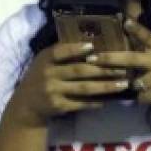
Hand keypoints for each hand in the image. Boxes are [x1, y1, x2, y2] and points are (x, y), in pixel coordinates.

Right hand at [9, 42, 130, 126]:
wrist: (26, 103)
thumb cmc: (41, 76)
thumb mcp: (45, 62)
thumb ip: (62, 54)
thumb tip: (92, 44)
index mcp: (45, 59)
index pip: (60, 51)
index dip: (76, 49)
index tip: (94, 46)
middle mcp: (48, 74)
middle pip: (79, 70)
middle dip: (103, 69)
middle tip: (123, 68)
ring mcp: (53, 91)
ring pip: (84, 88)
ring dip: (105, 86)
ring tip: (123, 84)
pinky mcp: (58, 105)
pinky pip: (81, 103)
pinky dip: (95, 102)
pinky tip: (108, 100)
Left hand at [91, 19, 150, 130]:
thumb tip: (132, 52)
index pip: (149, 36)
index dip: (136, 28)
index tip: (123, 20)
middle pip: (130, 58)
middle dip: (108, 59)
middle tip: (92, 58)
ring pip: (133, 81)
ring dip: (133, 85)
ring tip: (146, 87)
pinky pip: (140, 96)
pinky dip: (143, 98)